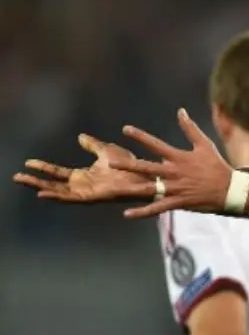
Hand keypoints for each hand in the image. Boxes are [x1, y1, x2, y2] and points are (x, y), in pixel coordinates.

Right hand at [14, 134, 149, 202]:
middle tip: (17, 177)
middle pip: (53, 185)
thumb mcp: (106, 150)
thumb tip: (80, 136)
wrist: (145, 174)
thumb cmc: (131, 165)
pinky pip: (72, 198)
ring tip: (24, 182)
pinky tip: (43, 194)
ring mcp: (87, 192)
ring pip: (59, 192)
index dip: (44, 168)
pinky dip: (57, 196)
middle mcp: (84, 186)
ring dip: (41, 188)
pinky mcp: (93, 197)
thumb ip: (93, 145)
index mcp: (85, 176)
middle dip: (35, 181)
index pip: (58, 173)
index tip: (28, 162)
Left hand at [111, 108, 234, 217]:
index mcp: (179, 158)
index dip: (140, 137)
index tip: (125, 129)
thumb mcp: (205, 144)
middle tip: (111, 163)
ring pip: (149, 188)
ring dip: (131, 188)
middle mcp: (174, 172)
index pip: (155, 145)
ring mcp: (175, 188)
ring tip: (115, 188)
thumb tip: (180, 111)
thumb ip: (190, 128)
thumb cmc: (217, 166)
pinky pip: (157, 207)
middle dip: (129, 165)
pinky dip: (142, 212)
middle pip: (147, 167)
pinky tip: (127, 214)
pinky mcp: (178, 202)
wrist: (230, 189)